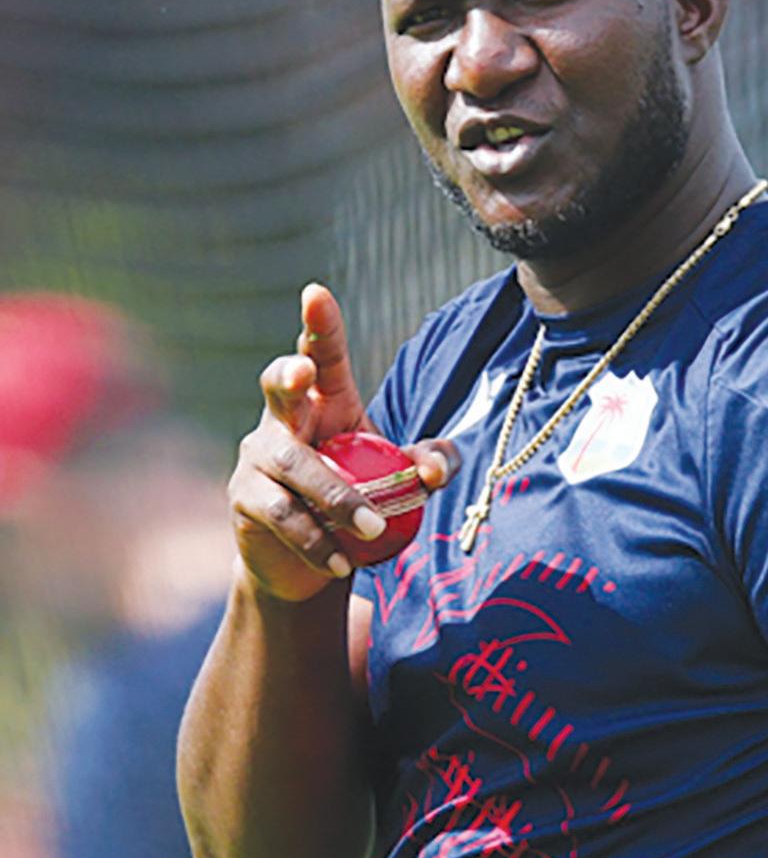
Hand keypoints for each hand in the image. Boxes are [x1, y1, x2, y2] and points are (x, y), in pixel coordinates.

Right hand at [228, 283, 457, 600]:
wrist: (312, 564)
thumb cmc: (358, 500)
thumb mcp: (398, 477)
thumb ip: (428, 463)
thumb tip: (433, 469)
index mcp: (324, 400)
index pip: (321, 354)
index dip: (319, 324)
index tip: (316, 293)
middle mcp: (283, 419)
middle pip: (279, 386)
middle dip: (289, 373)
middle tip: (304, 371)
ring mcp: (257, 458)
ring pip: (292, 466)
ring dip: (335, 496)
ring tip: (372, 528)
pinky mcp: (245, 500)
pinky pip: (282, 516)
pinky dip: (316, 541)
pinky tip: (342, 565)